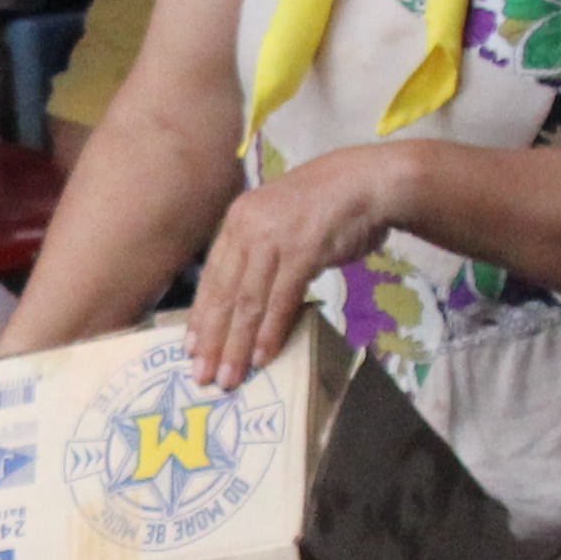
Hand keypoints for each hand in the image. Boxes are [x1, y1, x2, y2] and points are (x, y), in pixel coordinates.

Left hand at [186, 142, 407, 384]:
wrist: (369, 182)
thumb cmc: (327, 206)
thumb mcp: (279, 221)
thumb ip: (259, 252)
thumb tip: (244, 298)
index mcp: (238, 219)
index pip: (212, 276)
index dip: (201, 315)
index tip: (191, 348)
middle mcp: (249, 227)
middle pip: (224, 292)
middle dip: (211, 338)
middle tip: (201, 375)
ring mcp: (275, 237)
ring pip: (248, 300)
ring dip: (237, 344)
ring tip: (229, 377)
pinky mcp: (303, 250)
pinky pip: (281, 299)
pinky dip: (271, 331)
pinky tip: (262, 356)